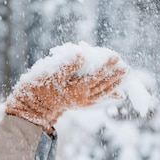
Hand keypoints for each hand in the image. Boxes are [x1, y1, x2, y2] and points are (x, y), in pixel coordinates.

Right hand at [5, 54, 125, 133]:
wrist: (33, 106)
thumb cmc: (40, 87)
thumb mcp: (51, 73)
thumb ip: (68, 64)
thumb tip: (83, 53)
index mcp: (77, 89)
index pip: (96, 75)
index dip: (107, 65)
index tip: (116, 56)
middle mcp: (83, 97)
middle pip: (104, 85)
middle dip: (115, 76)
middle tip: (126, 67)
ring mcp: (82, 102)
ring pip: (103, 93)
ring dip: (115, 85)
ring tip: (124, 77)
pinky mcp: (80, 104)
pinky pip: (99, 99)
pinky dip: (109, 95)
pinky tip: (117, 94)